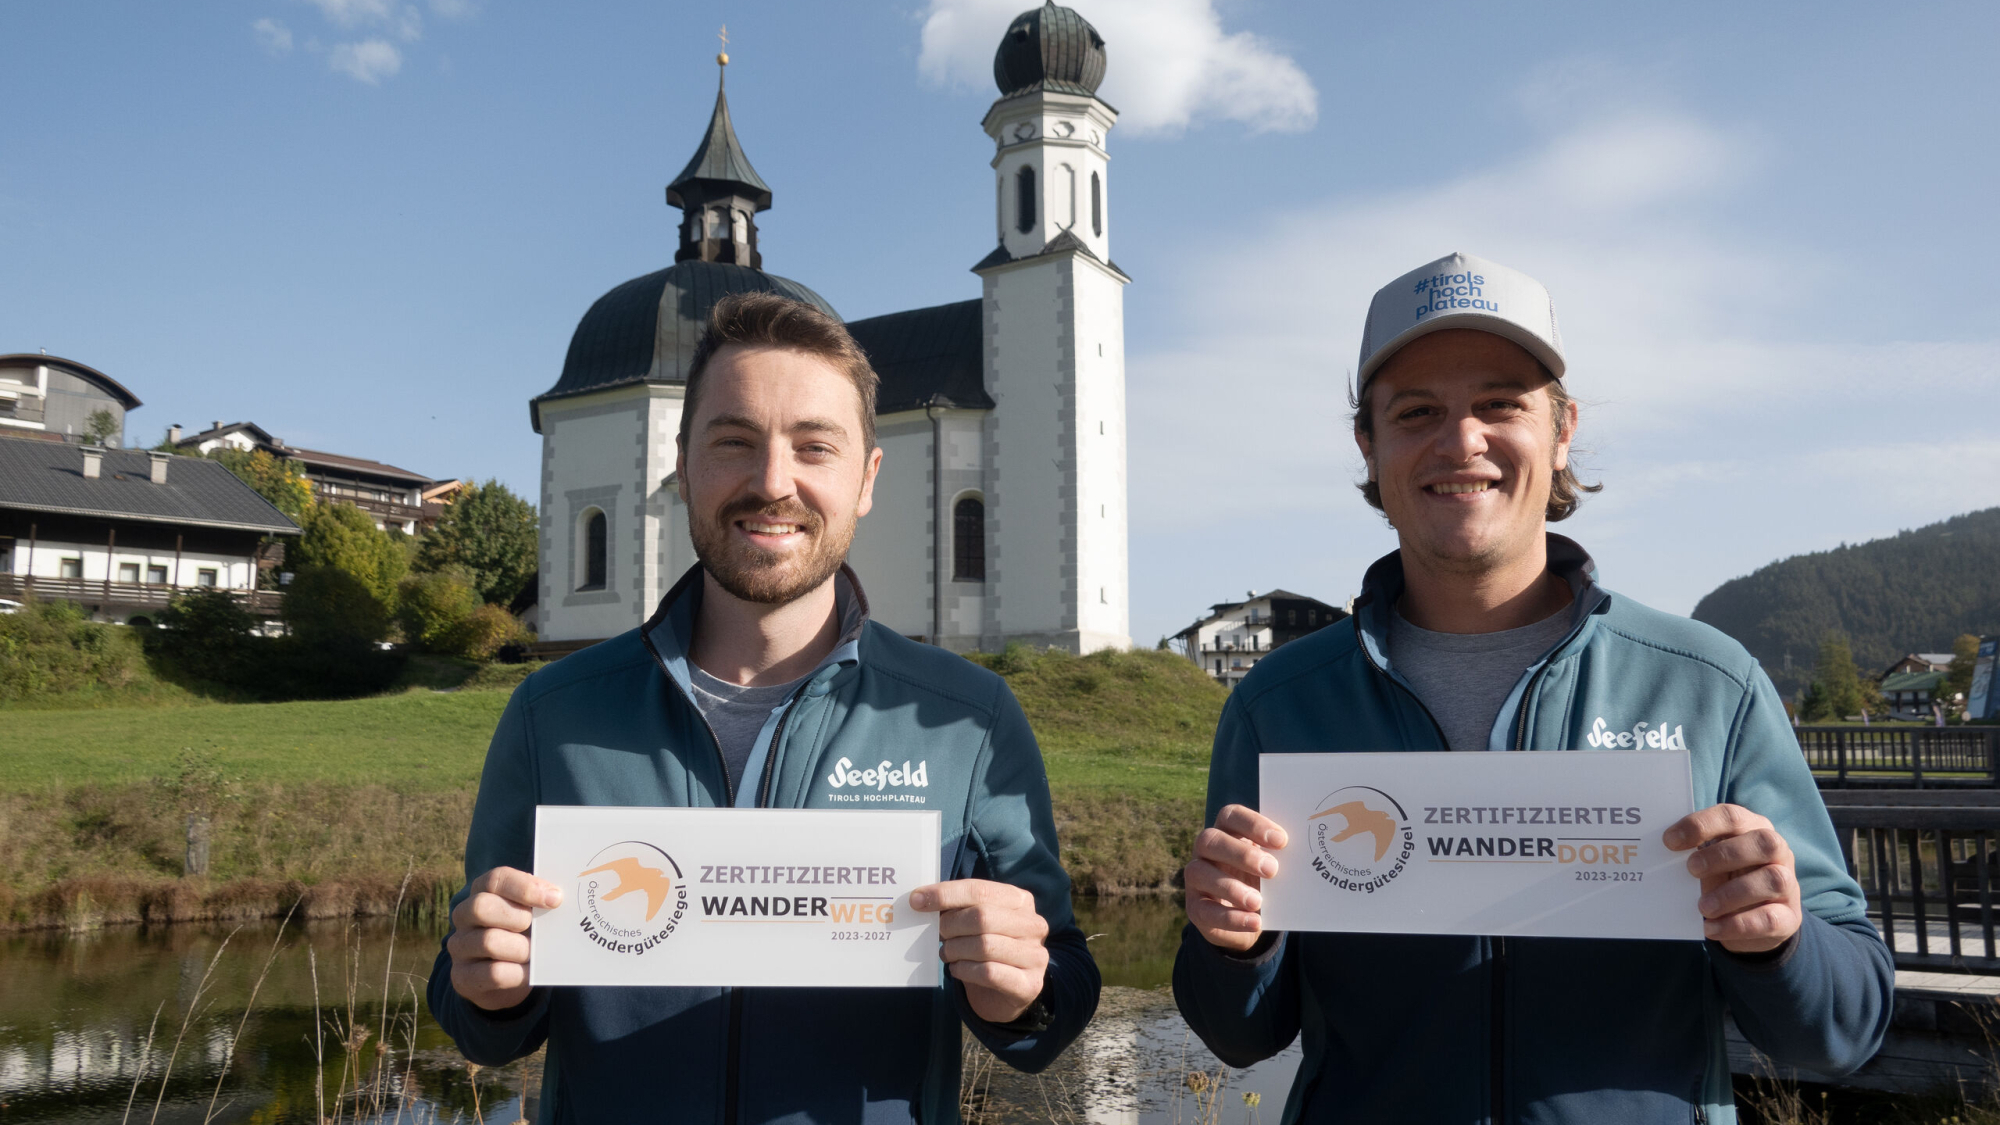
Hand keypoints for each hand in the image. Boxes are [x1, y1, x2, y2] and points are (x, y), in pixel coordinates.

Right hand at [446, 866, 562, 1010]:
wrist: (506, 978)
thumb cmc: (522, 935)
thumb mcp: (530, 914)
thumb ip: (540, 903)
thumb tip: (557, 897)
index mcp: (482, 891)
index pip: (496, 879)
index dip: (525, 887)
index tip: (555, 899)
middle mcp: (464, 916)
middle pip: (482, 906)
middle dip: (518, 918)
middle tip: (538, 931)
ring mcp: (459, 946)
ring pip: (488, 941)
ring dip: (521, 949)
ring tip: (535, 954)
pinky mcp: (462, 976)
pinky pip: (493, 973)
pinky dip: (519, 973)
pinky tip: (531, 972)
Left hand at [909, 879, 1050, 1023]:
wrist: (1002, 994)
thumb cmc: (985, 950)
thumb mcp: (974, 923)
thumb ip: (956, 908)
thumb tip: (920, 899)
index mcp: (1020, 901)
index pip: (980, 890)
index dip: (945, 894)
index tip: (916, 901)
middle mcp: (1033, 925)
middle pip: (982, 917)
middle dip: (950, 925)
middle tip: (938, 934)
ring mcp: (1035, 955)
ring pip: (984, 946)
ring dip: (955, 950)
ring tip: (946, 953)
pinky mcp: (1029, 984)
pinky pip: (989, 973)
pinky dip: (965, 970)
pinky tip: (958, 969)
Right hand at [1184, 804, 1287, 952]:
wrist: (1249, 917)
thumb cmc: (1262, 881)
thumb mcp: (1271, 866)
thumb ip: (1280, 857)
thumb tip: (1307, 855)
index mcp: (1227, 832)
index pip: (1231, 816)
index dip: (1253, 824)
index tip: (1282, 840)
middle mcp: (1206, 851)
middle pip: (1210, 840)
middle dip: (1241, 854)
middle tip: (1272, 869)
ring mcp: (1195, 878)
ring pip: (1199, 872)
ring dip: (1231, 887)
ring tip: (1258, 901)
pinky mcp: (1195, 907)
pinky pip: (1204, 910)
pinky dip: (1230, 917)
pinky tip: (1255, 922)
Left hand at [1663, 804, 1801, 953]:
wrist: (1755, 922)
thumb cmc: (1726, 879)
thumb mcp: (1711, 863)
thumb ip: (1694, 853)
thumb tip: (1659, 851)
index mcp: (1753, 829)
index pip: (1732, 816)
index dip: (1701, 825)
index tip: (1670, 841)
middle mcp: (1778, 852)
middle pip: (1763, 842)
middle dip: (1723, 855)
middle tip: (1691, 869)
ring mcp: (1789, 884)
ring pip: (1773, 880)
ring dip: (1731, 893)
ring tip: (1702, 906)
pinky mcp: (1789, 917)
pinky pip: (1770, 919)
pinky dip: (1737, 924)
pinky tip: (1712, 928)